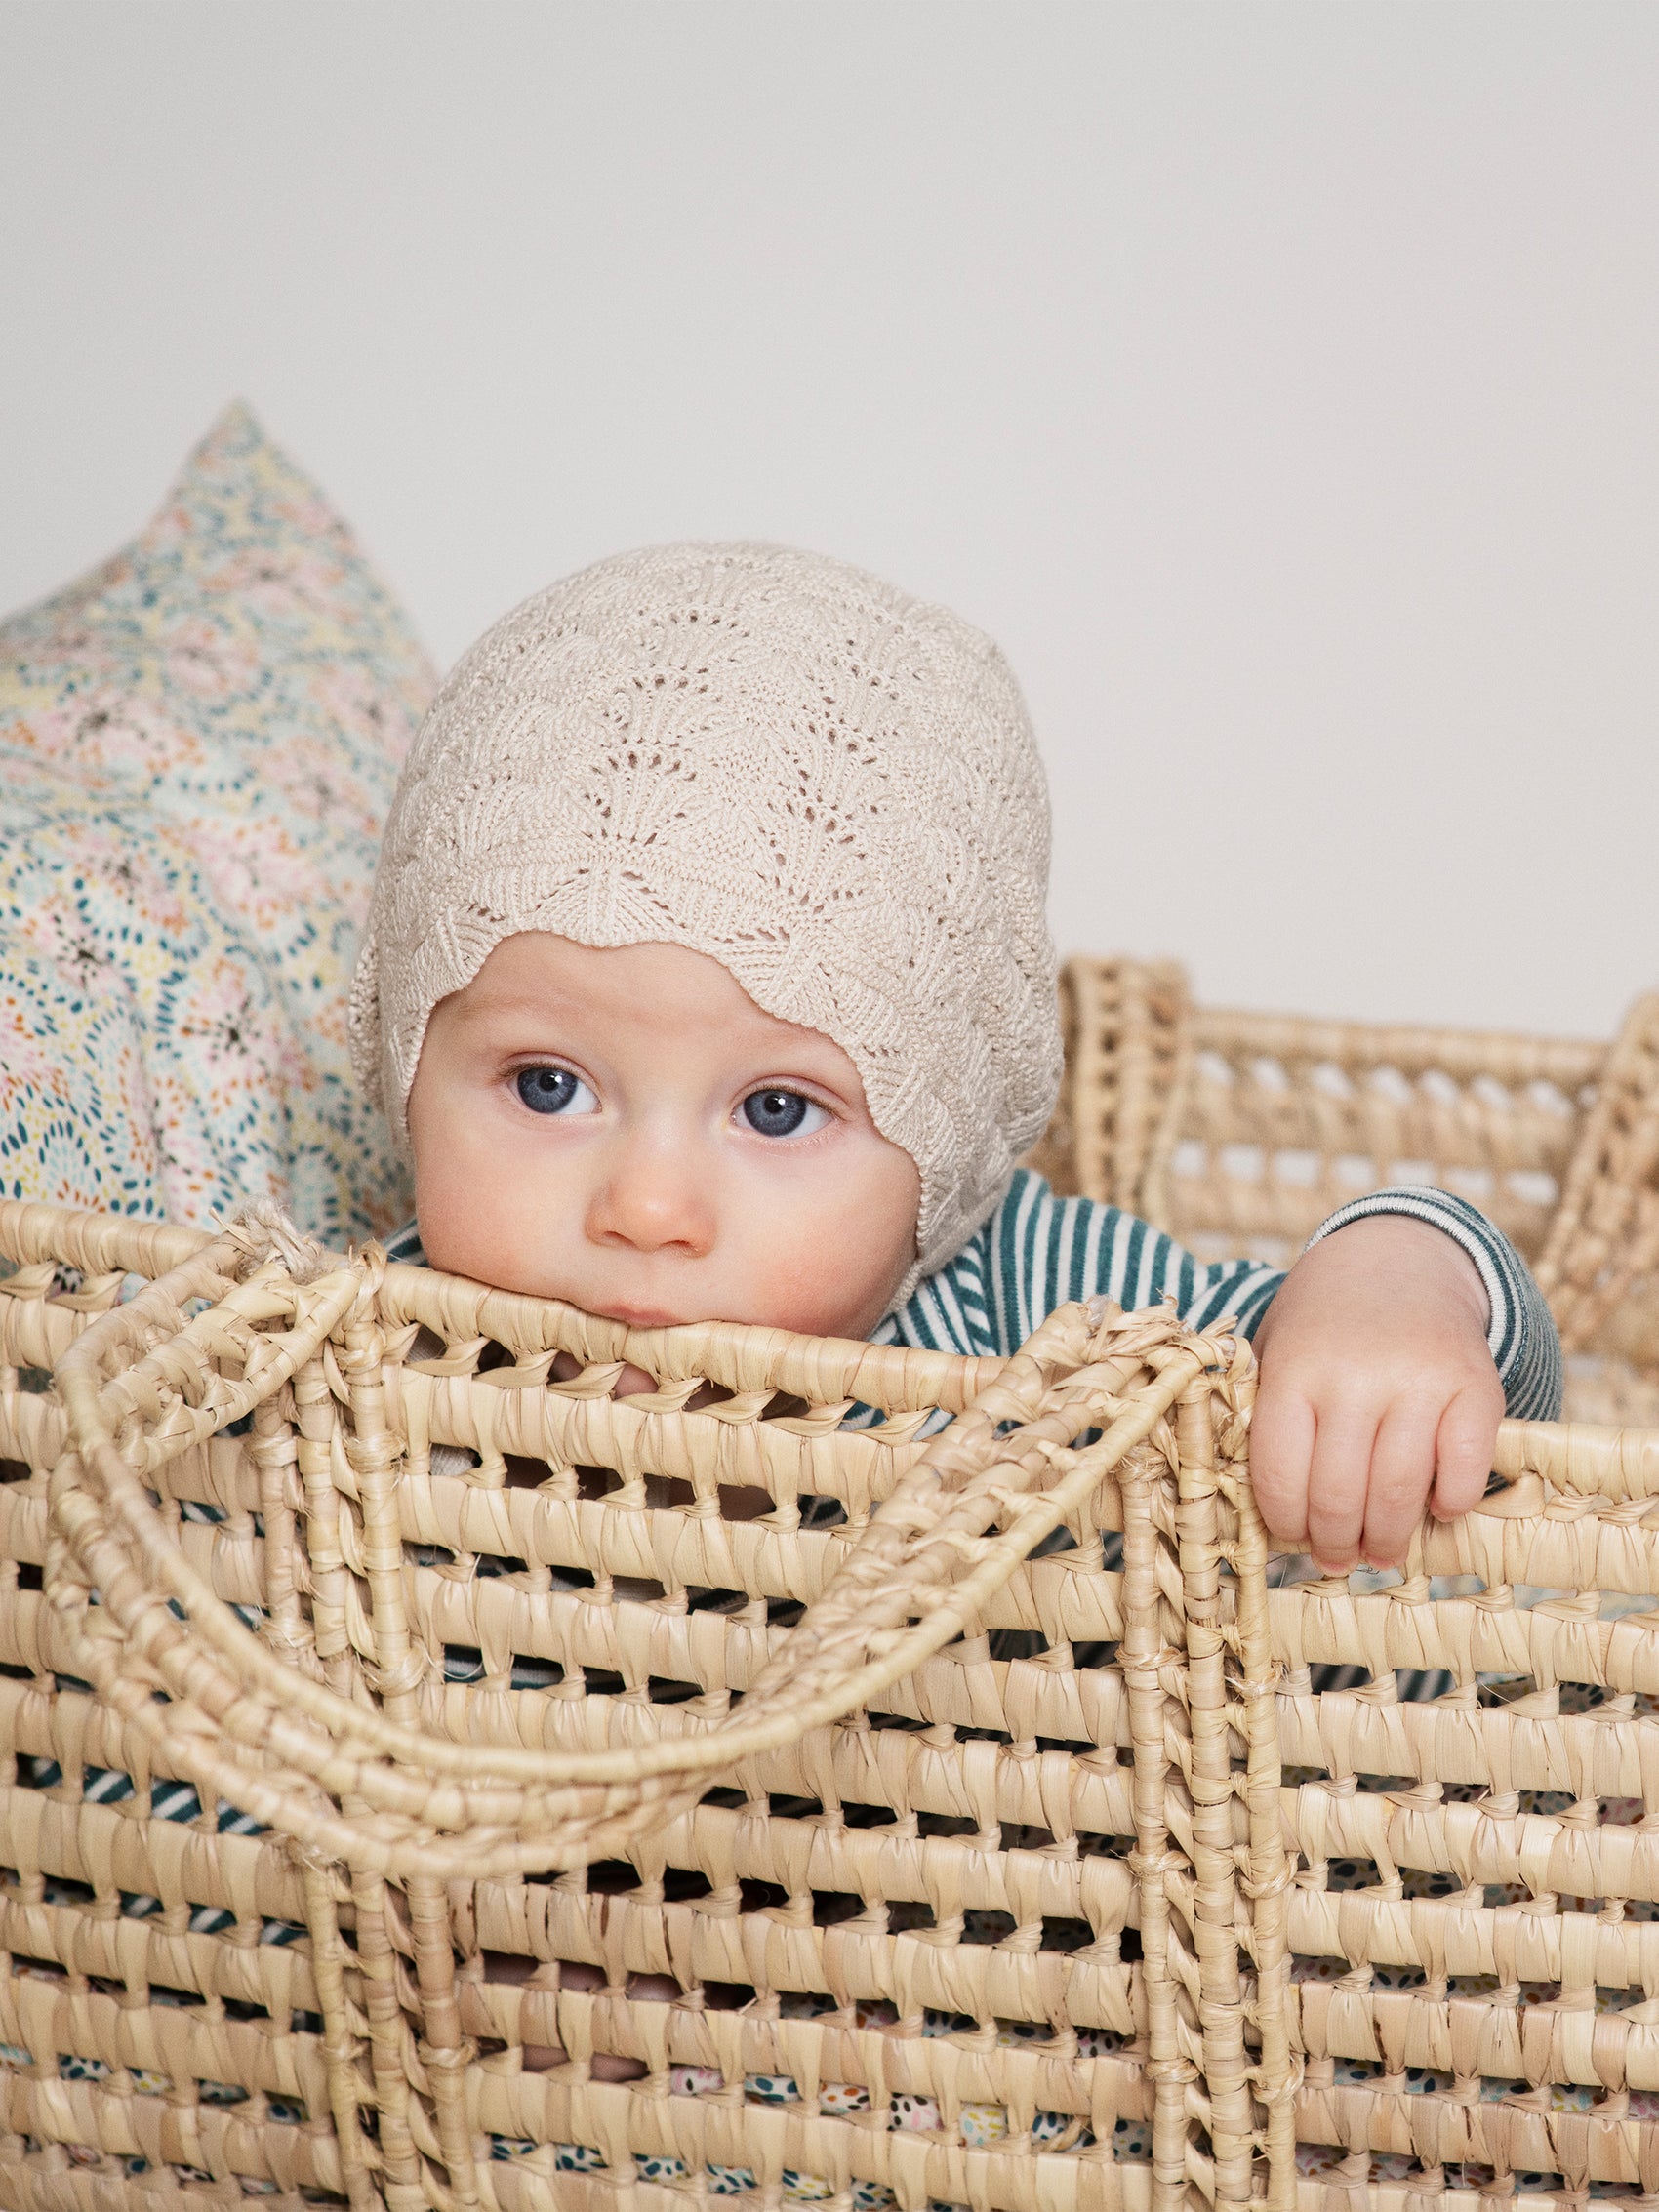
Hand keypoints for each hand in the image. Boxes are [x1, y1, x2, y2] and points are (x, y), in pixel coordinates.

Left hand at [1248, 1213, 1503, 1571]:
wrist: (1399, 1258)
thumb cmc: (1324, 1326)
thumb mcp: (1274, 1352)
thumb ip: (1263, 1420)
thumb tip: (1261, 1516)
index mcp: (1294, 1371)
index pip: (1280, 1476)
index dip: (1285, 1523)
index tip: (1293, 1537)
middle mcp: (1355, 1377)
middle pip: (1340, 1497)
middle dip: (1337, 1545)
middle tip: (1339, 1558)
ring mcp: (1419, 1381)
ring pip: (1399, 1494)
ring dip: (1389, 1540)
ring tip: (1382, 1551)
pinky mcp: (1476, 1387)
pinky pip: (1464, 1472)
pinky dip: (1450, 1504)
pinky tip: (1435, 1508)